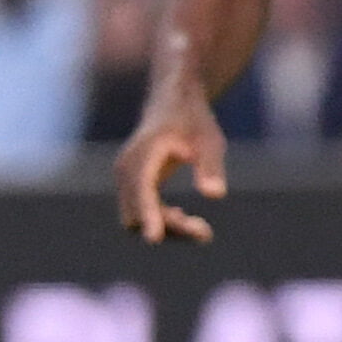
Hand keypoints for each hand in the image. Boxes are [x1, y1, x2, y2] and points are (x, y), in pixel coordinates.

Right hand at [116, 97, 227, 243]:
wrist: (172, 102)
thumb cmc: (193, 121)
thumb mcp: (209, 140)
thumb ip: (211, 166)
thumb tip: (216, 195)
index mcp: (144, 153)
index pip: (142, 189)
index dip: (148, 213)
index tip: (155, 238)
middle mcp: (127, 168)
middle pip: (136, 213)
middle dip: (167, 227)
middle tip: (206, 232)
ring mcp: (125, 178)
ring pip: (135, 218)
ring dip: (165, 227)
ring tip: (202, 228)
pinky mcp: (131, 186)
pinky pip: (139, 213)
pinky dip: (161, 221)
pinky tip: (186, 217)